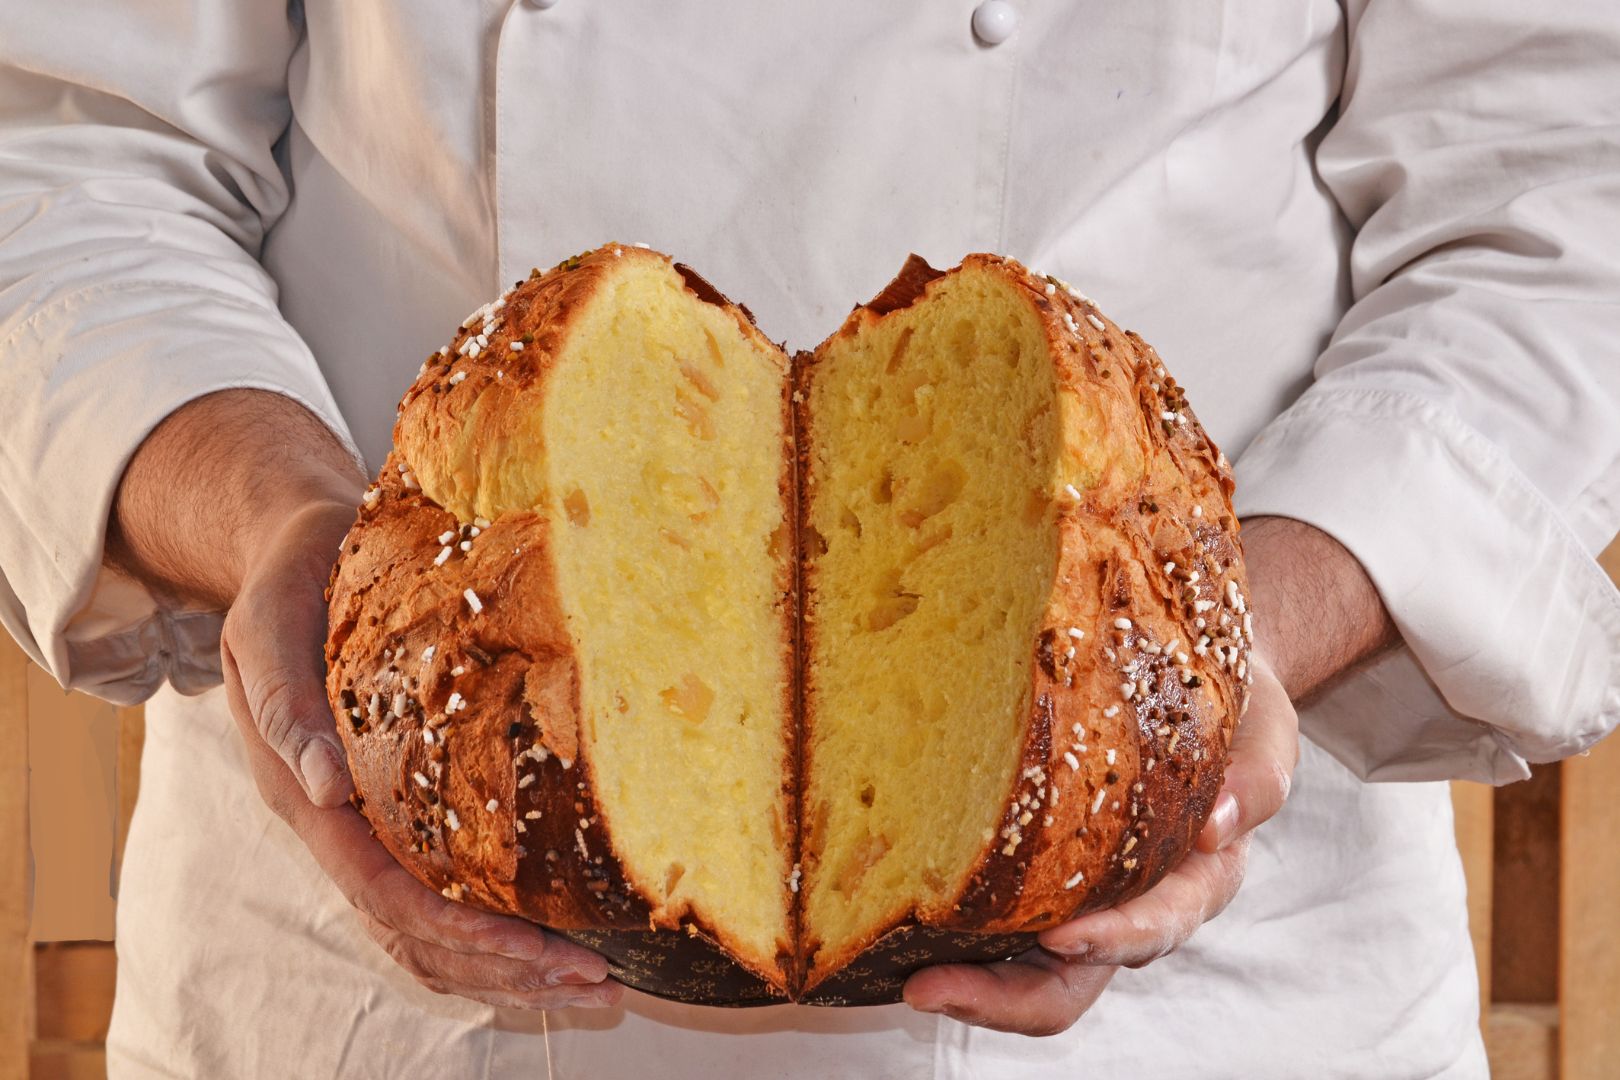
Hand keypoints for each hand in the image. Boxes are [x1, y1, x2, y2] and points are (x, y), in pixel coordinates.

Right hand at [114, 391, 619, 1010]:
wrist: (288, 557)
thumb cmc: (286, 586)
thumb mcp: (268, 628)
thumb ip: (285, 704)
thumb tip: (325, 785)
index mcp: (306, 797)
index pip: (387, 893)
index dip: (463, 929)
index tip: (539, 949)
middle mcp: (340, 829)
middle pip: (420, 934)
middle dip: (507, 969)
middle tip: (596, 984)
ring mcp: (369, 827)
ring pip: (434, 931)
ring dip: (511, 967)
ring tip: (594, 985)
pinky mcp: (397, 810)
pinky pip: (444, 892)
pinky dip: (500, 927)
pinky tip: (559, 935)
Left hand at [902, 515, 1393, 1035]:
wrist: (1187, 673)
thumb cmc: (1229, 707)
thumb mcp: (1264, 731)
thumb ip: (1257, 776)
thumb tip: (1217, 826)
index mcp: (1191, 882)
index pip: (1149, 931)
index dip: (1110, 941)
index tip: (1062, 938)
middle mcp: (1126, 905)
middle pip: (1067, 983)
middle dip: (1000, 997)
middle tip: (928, 987)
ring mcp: (1073, 896)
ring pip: (1017, 966)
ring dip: (961, 978)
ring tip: (902, 974)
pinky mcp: (1028, 870)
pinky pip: (987, 913)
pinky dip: (946, 927)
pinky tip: (896, 916)